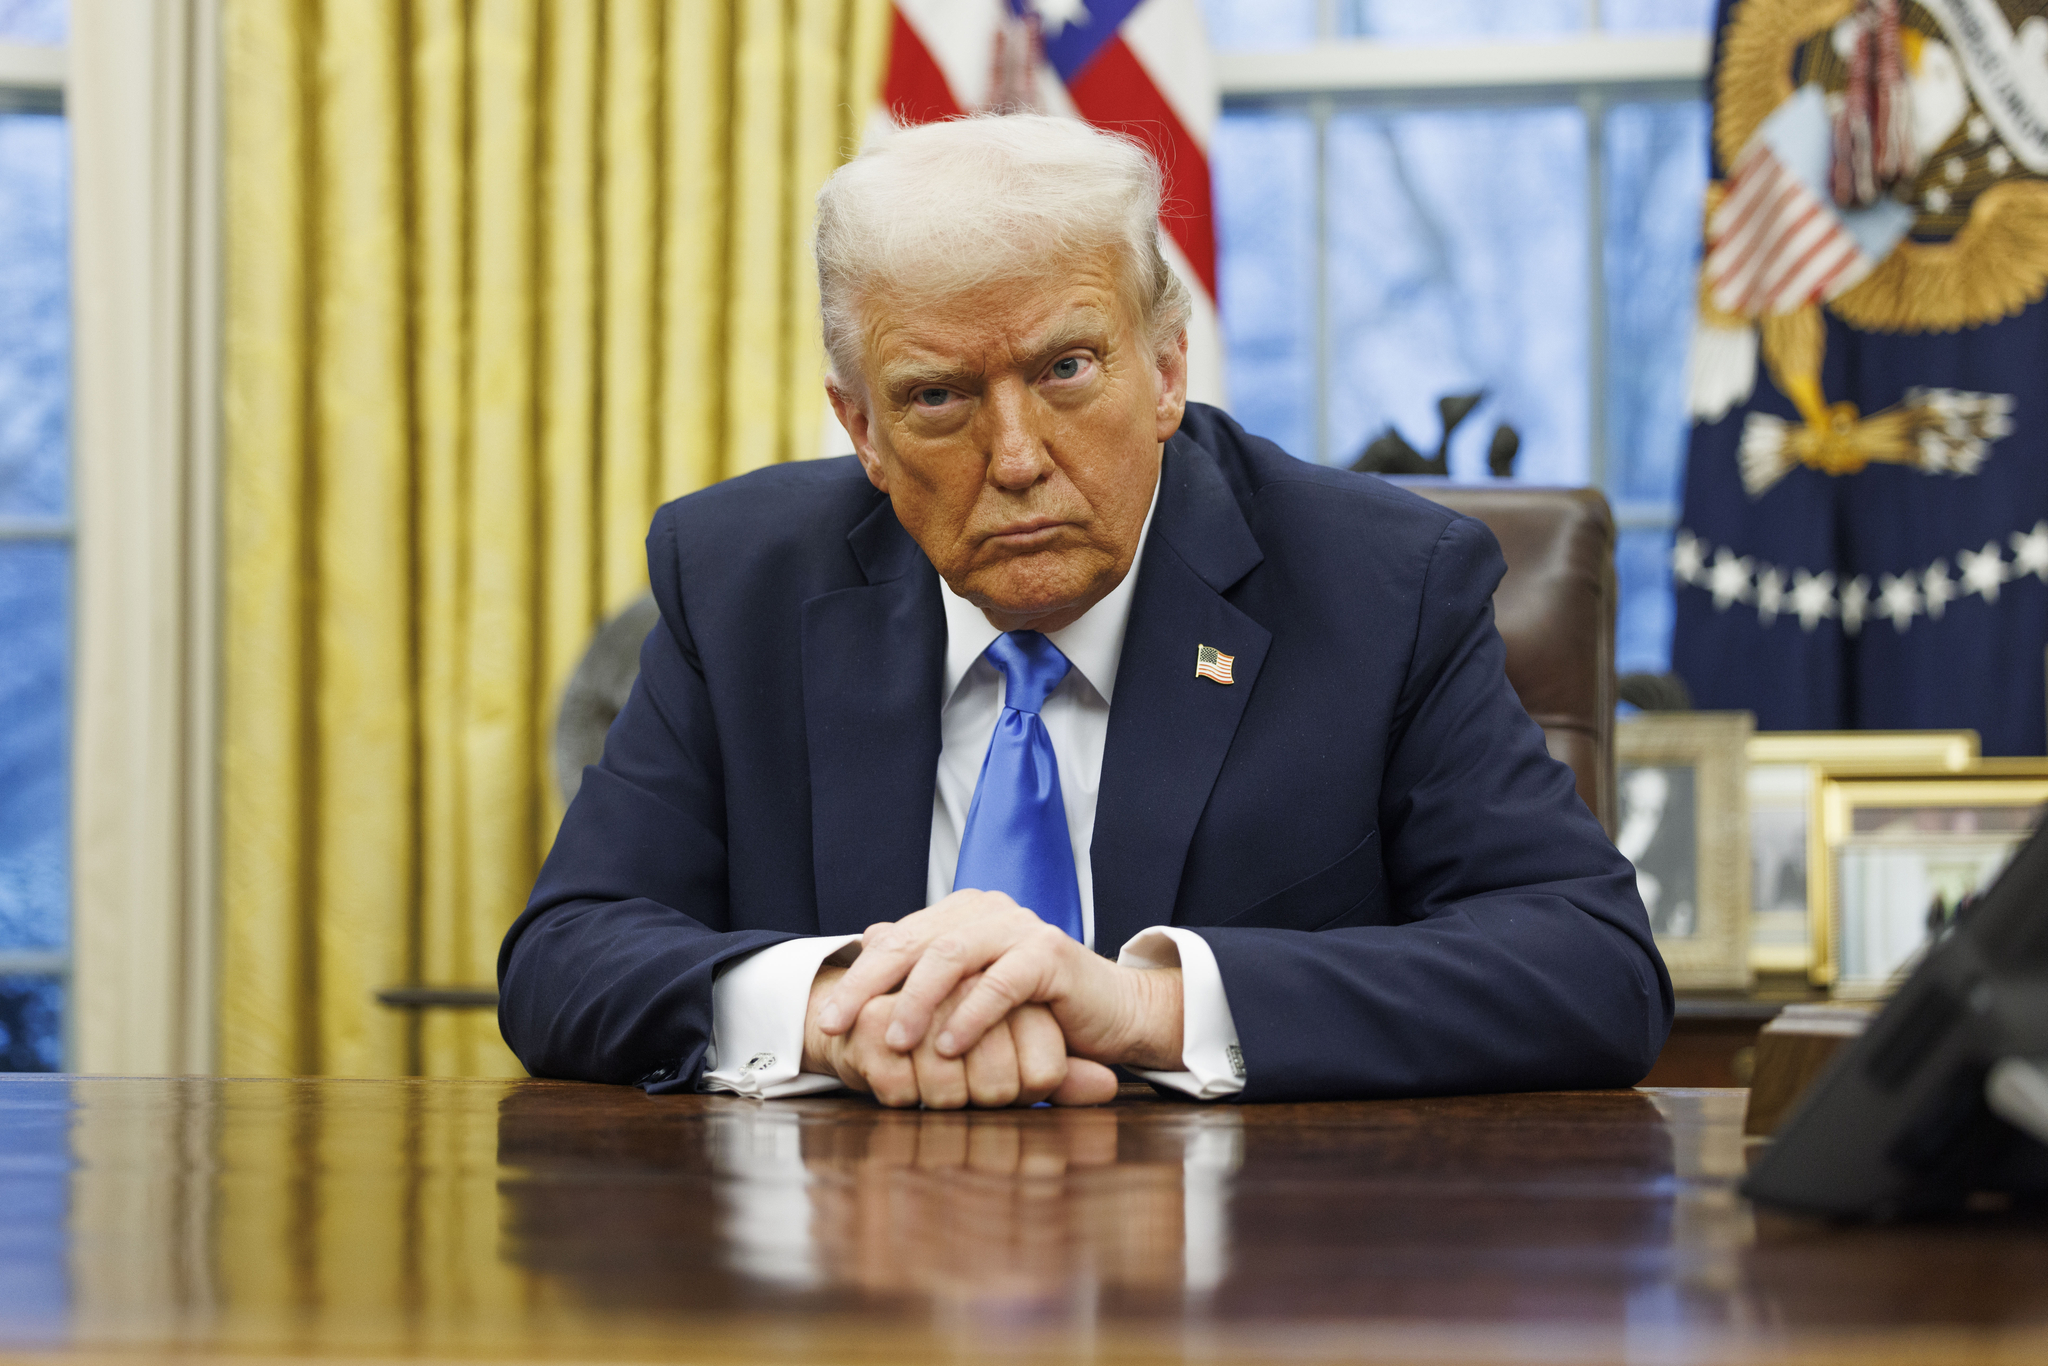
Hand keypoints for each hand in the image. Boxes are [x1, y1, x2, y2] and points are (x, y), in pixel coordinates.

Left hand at [813, 890, 1183, 1071]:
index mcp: (961, 913)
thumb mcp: (969, 992)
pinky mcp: (1050, 953)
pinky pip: (1001, 983)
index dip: (857, 978)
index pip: (896, 940)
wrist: (1109, 1014)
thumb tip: (869, 937)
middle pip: (914, 942)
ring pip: (952, 956)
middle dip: (869, 986)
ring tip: (896, 1042)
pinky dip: (971, 1015)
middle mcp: (987, 910)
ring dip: (917, 1001)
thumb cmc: (1033, 1009)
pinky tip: (950, 1046)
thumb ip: (926, 966)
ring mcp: (1019, 927)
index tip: (825, 1021)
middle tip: (837, 1026)